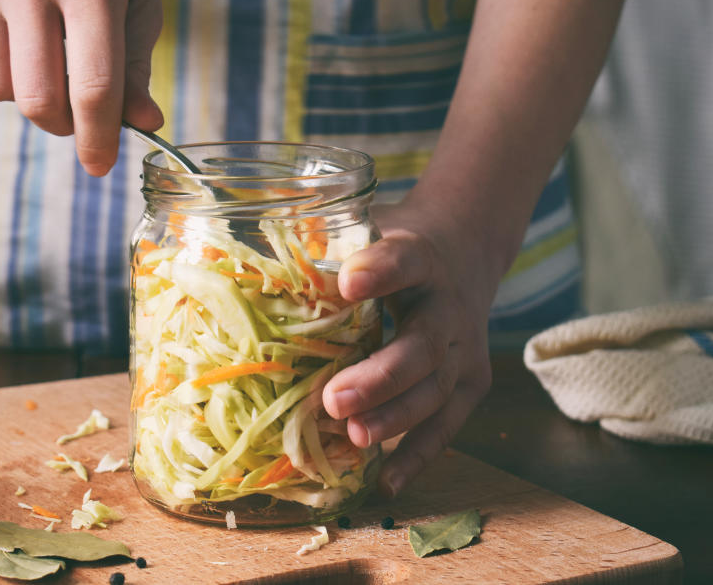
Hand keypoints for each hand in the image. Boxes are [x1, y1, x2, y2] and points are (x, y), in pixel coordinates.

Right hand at [0, 0, 163, 175]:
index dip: (97, 138)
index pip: (93, 86)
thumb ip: (135, 63)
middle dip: (63, 124)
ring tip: (42, 61)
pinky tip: (7, 37)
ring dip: (22, 93)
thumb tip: (141, 124)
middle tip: (76, 113)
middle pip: (37, 98)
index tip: (98, 166)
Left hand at [322, 202, 496, 496]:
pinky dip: (416, 455)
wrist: (465, 252)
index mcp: (420, 258)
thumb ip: (322, 248)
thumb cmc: (394, 249)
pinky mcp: (472, 382)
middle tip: (334, 399)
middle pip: (422, 346)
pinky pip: (446, 424)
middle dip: (380, 377)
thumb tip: (241, 271)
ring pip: (436, 389)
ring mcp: (465, 348)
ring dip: (394, 418)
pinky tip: (386, 481)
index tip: (348, 282)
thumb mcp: (366, 230)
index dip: (380, 272)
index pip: (405, 262)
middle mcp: (448, 305)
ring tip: (353, 437)